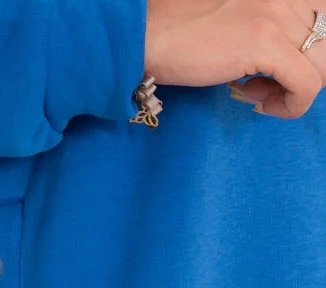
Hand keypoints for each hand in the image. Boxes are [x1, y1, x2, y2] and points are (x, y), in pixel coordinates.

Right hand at [144, 0, 325, 116]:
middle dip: (308, 73)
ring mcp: (277, 14)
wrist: (148, 35)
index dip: (313, 55)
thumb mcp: (239, 19)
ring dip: (296, 90)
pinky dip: (289, 106)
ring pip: (323, 66)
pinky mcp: (264, 42)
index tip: (281, 70)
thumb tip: (289, 60)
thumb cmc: (183, 33)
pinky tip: (259, 103)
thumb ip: (269, 28)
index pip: (325, 19)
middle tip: (274, 85)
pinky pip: (306, 86)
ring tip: (261, 94)